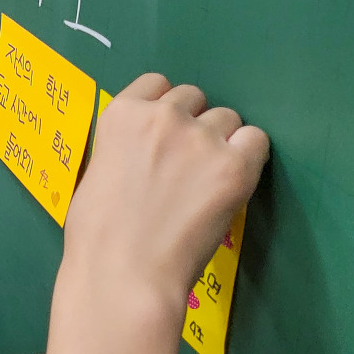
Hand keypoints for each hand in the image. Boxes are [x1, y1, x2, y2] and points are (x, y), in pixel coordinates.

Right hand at [64, 74, 269, 308]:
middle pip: (195, 97)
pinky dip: (249, 156)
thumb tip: (145, 156)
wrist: (123, 270)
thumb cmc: (96, 233)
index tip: (164, 135)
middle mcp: (162, 115)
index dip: (164, 109)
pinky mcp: (234, 165)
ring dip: (221, 141)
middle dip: (193, 123)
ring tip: (209, 179)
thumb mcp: (98, 171)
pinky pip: (257, 141)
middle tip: (187, 162)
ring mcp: (200, 138)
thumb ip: (125, 148)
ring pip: (228, 118)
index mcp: (121, 113)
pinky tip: (233, 182)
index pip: (157, 84)